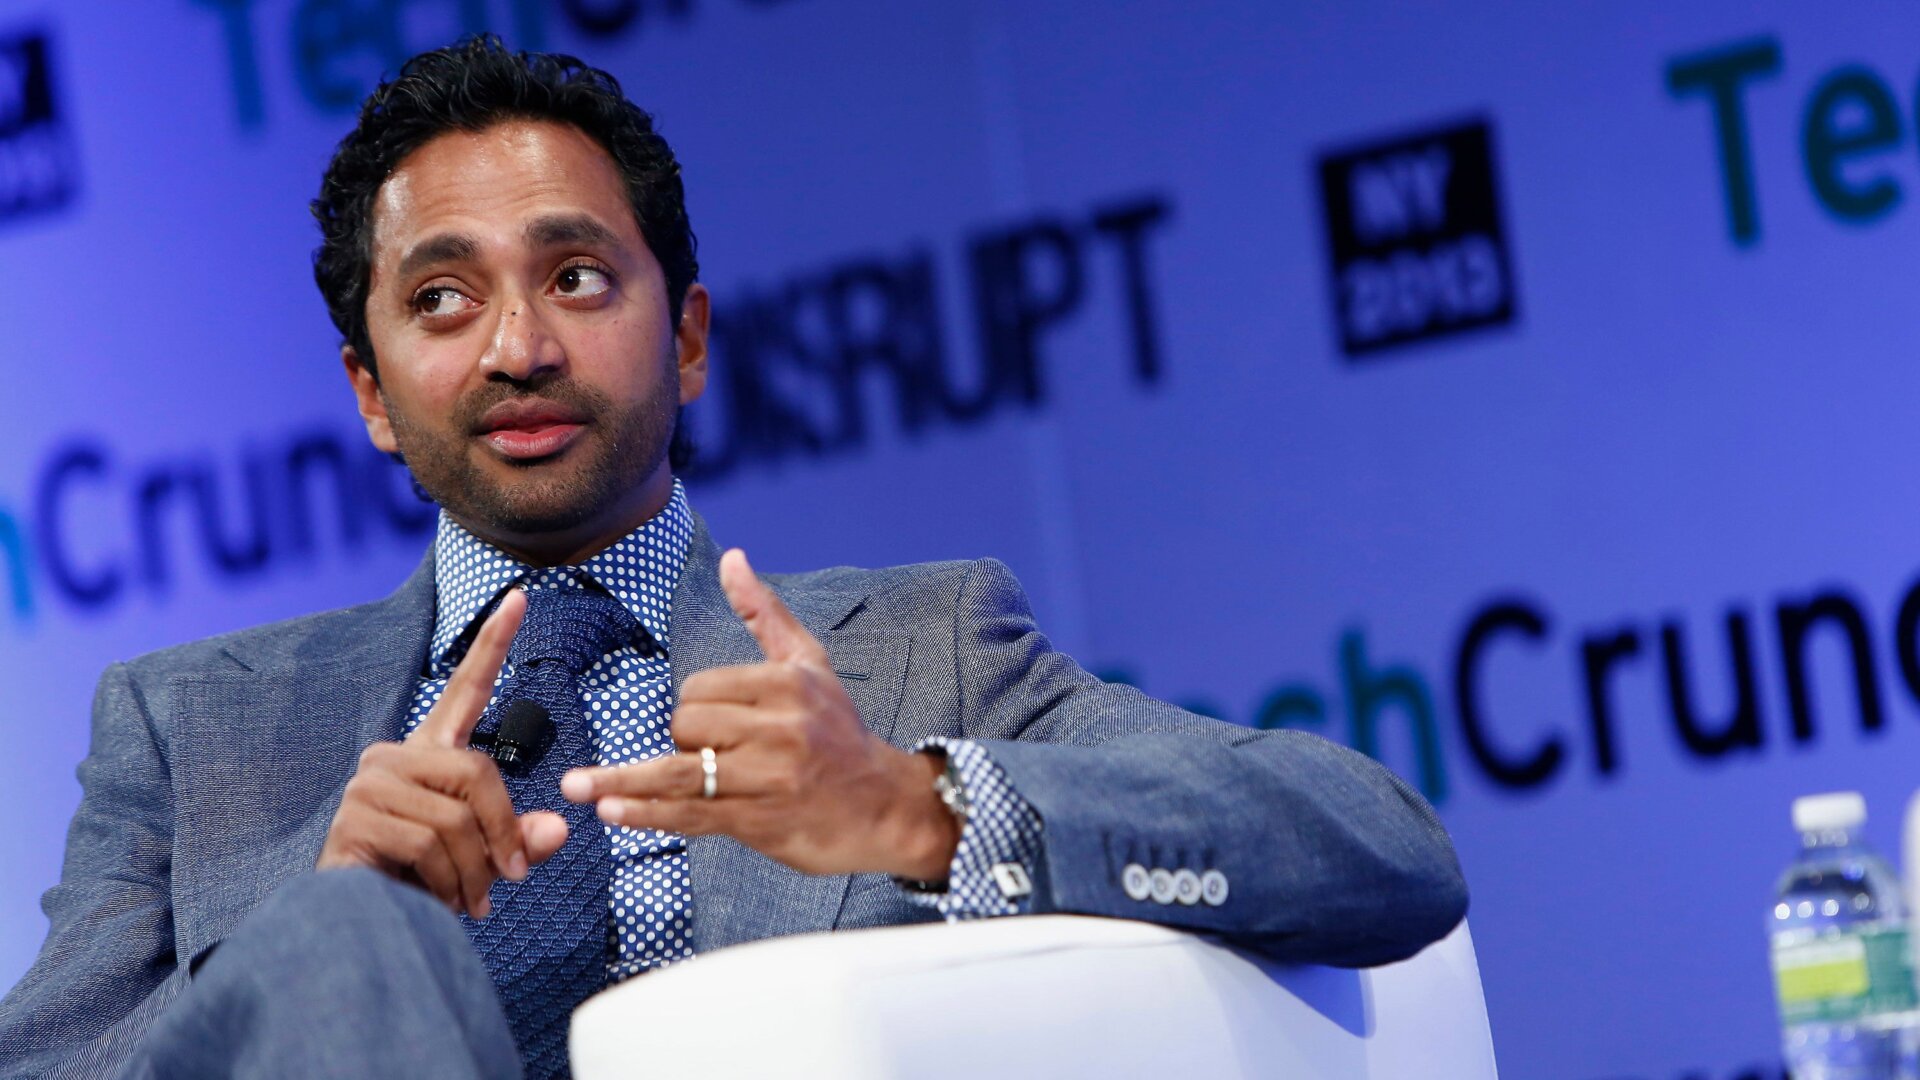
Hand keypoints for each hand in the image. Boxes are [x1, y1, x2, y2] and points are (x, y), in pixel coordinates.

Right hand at [317, 589, 569, 915]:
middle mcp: (395, 757)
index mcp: (430, 753)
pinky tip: (440, 902)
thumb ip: (519, 839)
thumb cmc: (423, 885)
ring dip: (475, 871)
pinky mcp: (355, 819)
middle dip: (503, 832)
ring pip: (456, 817)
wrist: (360, 926)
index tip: (521, 597)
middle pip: (477, 772)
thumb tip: (558, 829)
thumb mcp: (484, 859)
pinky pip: (429, 845)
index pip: (466, 688)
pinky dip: (449, 883)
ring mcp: (370, 784)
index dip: (493, 643)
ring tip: (472, 901)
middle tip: (512, 878)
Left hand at [561, 549, 959, 879]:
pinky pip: (692, 814)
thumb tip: (731, 557)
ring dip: (622, 780)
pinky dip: (648, 814)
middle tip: (714, 755)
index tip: (718, 725)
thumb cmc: (841, 733)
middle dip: (683, 742)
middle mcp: (780, 729)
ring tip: (576, 786)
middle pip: (688, 726)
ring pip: (681, 773)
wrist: (886, 807)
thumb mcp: (811, 664)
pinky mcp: (761, 821)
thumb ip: (764, 613)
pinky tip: (614, 811)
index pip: (701, 688)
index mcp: (787, 684)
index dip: (694, 707)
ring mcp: (770, 778)